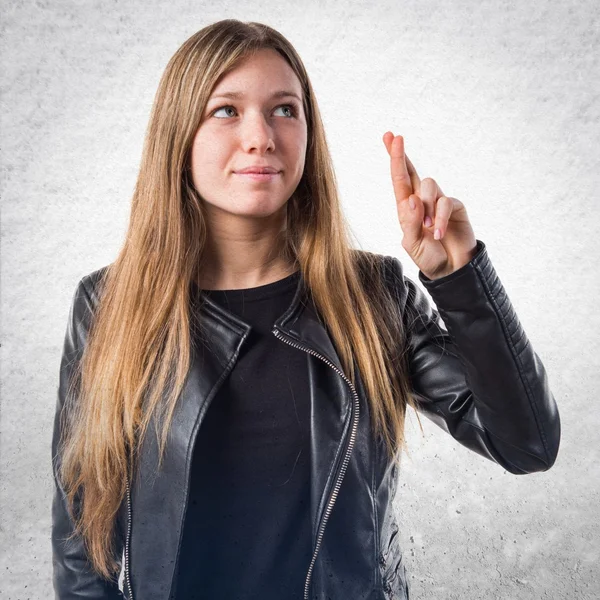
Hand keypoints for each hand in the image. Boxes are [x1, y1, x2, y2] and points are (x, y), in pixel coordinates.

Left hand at [383, 132, 477, 279]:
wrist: (450, 270)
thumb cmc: (428, 257)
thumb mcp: (412, 243)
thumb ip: (410, 223)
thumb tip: (411, 199)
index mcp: (406, 208)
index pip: (398, 179)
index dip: (394, 158)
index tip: (389, 136)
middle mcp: (421, 201)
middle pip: (412, 172)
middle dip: (401, 155)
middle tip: (396, 138)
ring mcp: (438, 202)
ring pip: (428, 186)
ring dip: (425, 206)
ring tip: (428, 229)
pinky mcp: (454, 206)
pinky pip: (445, 202)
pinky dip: (440, 219)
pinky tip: (438, 233)